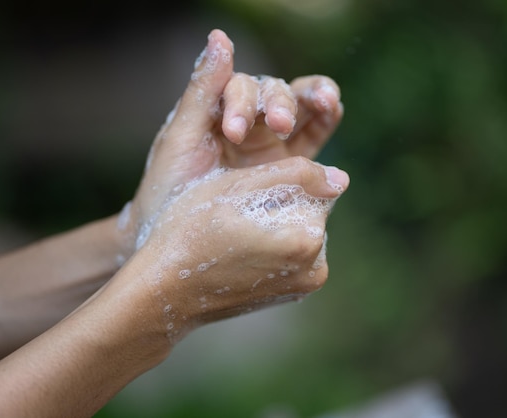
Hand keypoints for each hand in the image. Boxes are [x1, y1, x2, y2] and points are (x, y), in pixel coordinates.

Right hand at [114, 155, 348, 344]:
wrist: (164, 292)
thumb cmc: (192, 232)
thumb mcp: (239, 186)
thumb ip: (296, 174)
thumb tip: (341, 178)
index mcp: (307, 241)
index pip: (312, 189)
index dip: (276, 183)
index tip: (242, 197)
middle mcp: (315, 270)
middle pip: (308, 212)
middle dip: (279, 205)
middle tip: (234, 216)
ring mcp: (303, 288)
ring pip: (298, 231)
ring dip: (275, 224)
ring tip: (234, 235)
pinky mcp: (290, 296)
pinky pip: (290, 255)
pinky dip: (272, 246)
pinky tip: (239, 252)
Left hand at [119, 29, 343, 254]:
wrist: (178, 239)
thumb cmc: (171, 187)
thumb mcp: (181, 138)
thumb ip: (202, 90)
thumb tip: (220, 37)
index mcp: (218, 109)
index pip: (238, 88)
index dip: (242, 102)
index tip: (234, 133)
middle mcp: (247, 118)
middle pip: (273, 92)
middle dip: (279, 103)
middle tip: (279, 124)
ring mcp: (271, 139)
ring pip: (299, 104)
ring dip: (314, 97)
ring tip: (326, 100)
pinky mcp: (291, 162)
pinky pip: (315, 133)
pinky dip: (326, 118)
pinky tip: (333, 111)